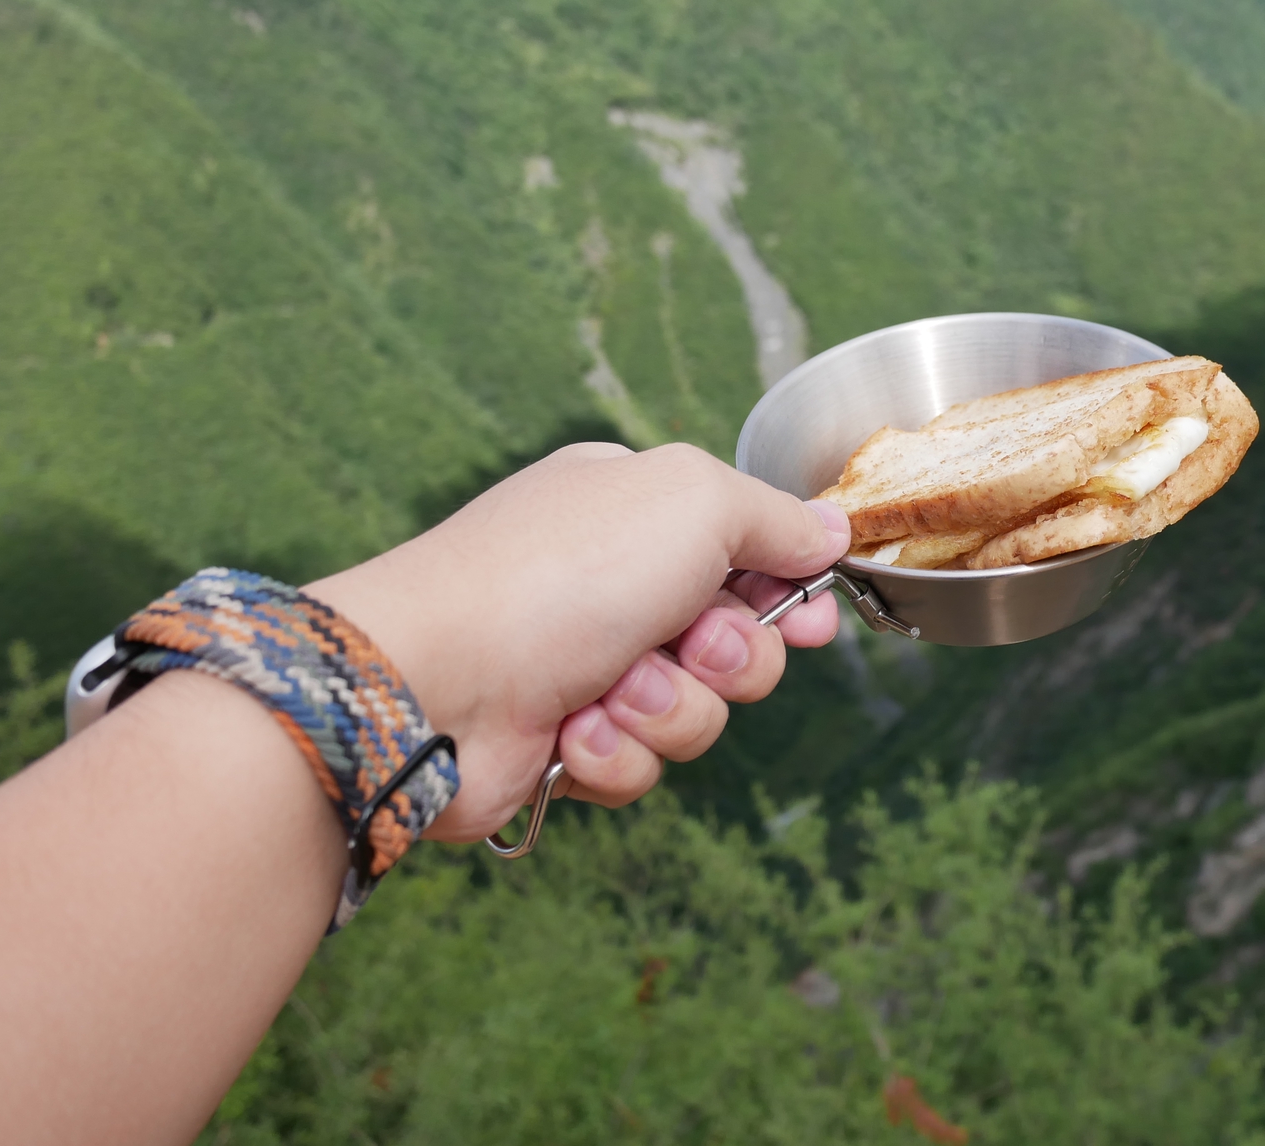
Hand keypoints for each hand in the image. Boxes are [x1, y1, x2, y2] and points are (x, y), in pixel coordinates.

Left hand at [304, 442, 850, 840]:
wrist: (433, 682)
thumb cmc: (558, 575)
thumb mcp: (692, 500)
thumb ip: (774, 516)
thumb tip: (831, 529)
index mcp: (636, 509)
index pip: (747, 549)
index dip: (788, 591)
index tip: (809, 618)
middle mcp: (611, 584)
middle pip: (736, 639)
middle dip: (729, 657)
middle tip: (688, 645)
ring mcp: (585, 664)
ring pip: (697, 711)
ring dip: (669, 709)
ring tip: (611, 691)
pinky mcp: (563, 741)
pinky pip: (640, 764)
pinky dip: (615, 752)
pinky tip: (570, 730)